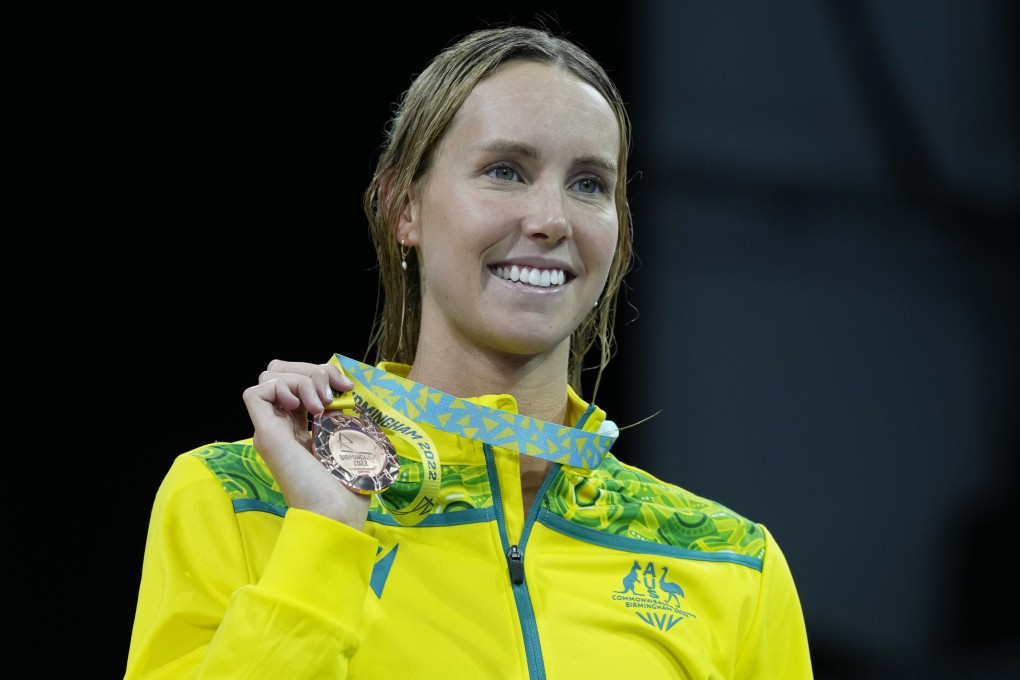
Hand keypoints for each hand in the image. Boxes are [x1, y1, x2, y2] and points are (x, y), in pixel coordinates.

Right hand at [242, 359, 369, 527]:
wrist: (337, 513)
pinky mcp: (266, 435)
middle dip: (310, 370)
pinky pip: (255, 393)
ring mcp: (272, 430)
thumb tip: (340, 386)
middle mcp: (282, 425)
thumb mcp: (348, 435)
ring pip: (269, 377)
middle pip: (279, 372)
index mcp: (301, 427)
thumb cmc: (349, 484)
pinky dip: (280, 387)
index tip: (346, 387)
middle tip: (331, 395)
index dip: (321, 373)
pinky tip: (302, 406)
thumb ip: (339, 411)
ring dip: (300, 379)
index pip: (297, 380)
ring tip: (319, 405)